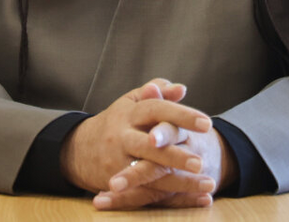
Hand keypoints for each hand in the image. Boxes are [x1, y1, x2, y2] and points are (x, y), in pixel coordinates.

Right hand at [59, 78, 215, 208]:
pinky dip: (172, 197)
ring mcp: (117, 161)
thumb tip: (180, 89)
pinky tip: (196, 198)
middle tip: (200, 162)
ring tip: (208, 183)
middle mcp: (121, 136)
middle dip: (174, 155)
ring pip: (149, 173)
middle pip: (149, 146)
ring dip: (179, 181)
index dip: (180, 115)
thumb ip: (156, 92)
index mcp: (128, 113)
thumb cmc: (116, 122)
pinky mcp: (116, 182)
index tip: (207, 123)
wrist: (79, 149)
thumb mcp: (131, 102)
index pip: (155, 110)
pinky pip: (146, 192)